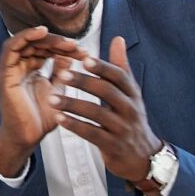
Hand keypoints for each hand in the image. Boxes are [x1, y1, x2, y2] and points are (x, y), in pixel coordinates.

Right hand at [0, 27, 83, 176]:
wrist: (28, 138)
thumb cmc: (40, 118)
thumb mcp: (57, 91)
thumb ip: (61, 73)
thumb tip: (70, 55)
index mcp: (30, 70)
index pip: (45, 49)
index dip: (64, 47)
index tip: (83, 51)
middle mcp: (19, 67)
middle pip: (36, 43)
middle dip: (57, 42)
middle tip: (76, 45)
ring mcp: (10, 70)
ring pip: (24, 41)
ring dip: (45, 38)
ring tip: (65, 41)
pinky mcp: (5, 74)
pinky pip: (11, 48)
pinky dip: (25, 36)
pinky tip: (42, 32)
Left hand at [48, 37, 163, 186]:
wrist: (143, 157)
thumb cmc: (131, 118)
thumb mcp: (131, 93)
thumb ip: (121, 67)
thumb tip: (118, 38)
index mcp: (133, 93)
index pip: (119, 76)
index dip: (102, 67)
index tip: (84, 58)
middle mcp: (130, 109)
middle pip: (107, 92)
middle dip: (84, 83)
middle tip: (63, 75)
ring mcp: (122, 129)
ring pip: (96, 113)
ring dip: (73, 105)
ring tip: (51, 98)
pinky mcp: (113, 146)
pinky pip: (92, 134)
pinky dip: (75, 126)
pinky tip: (59, 119)